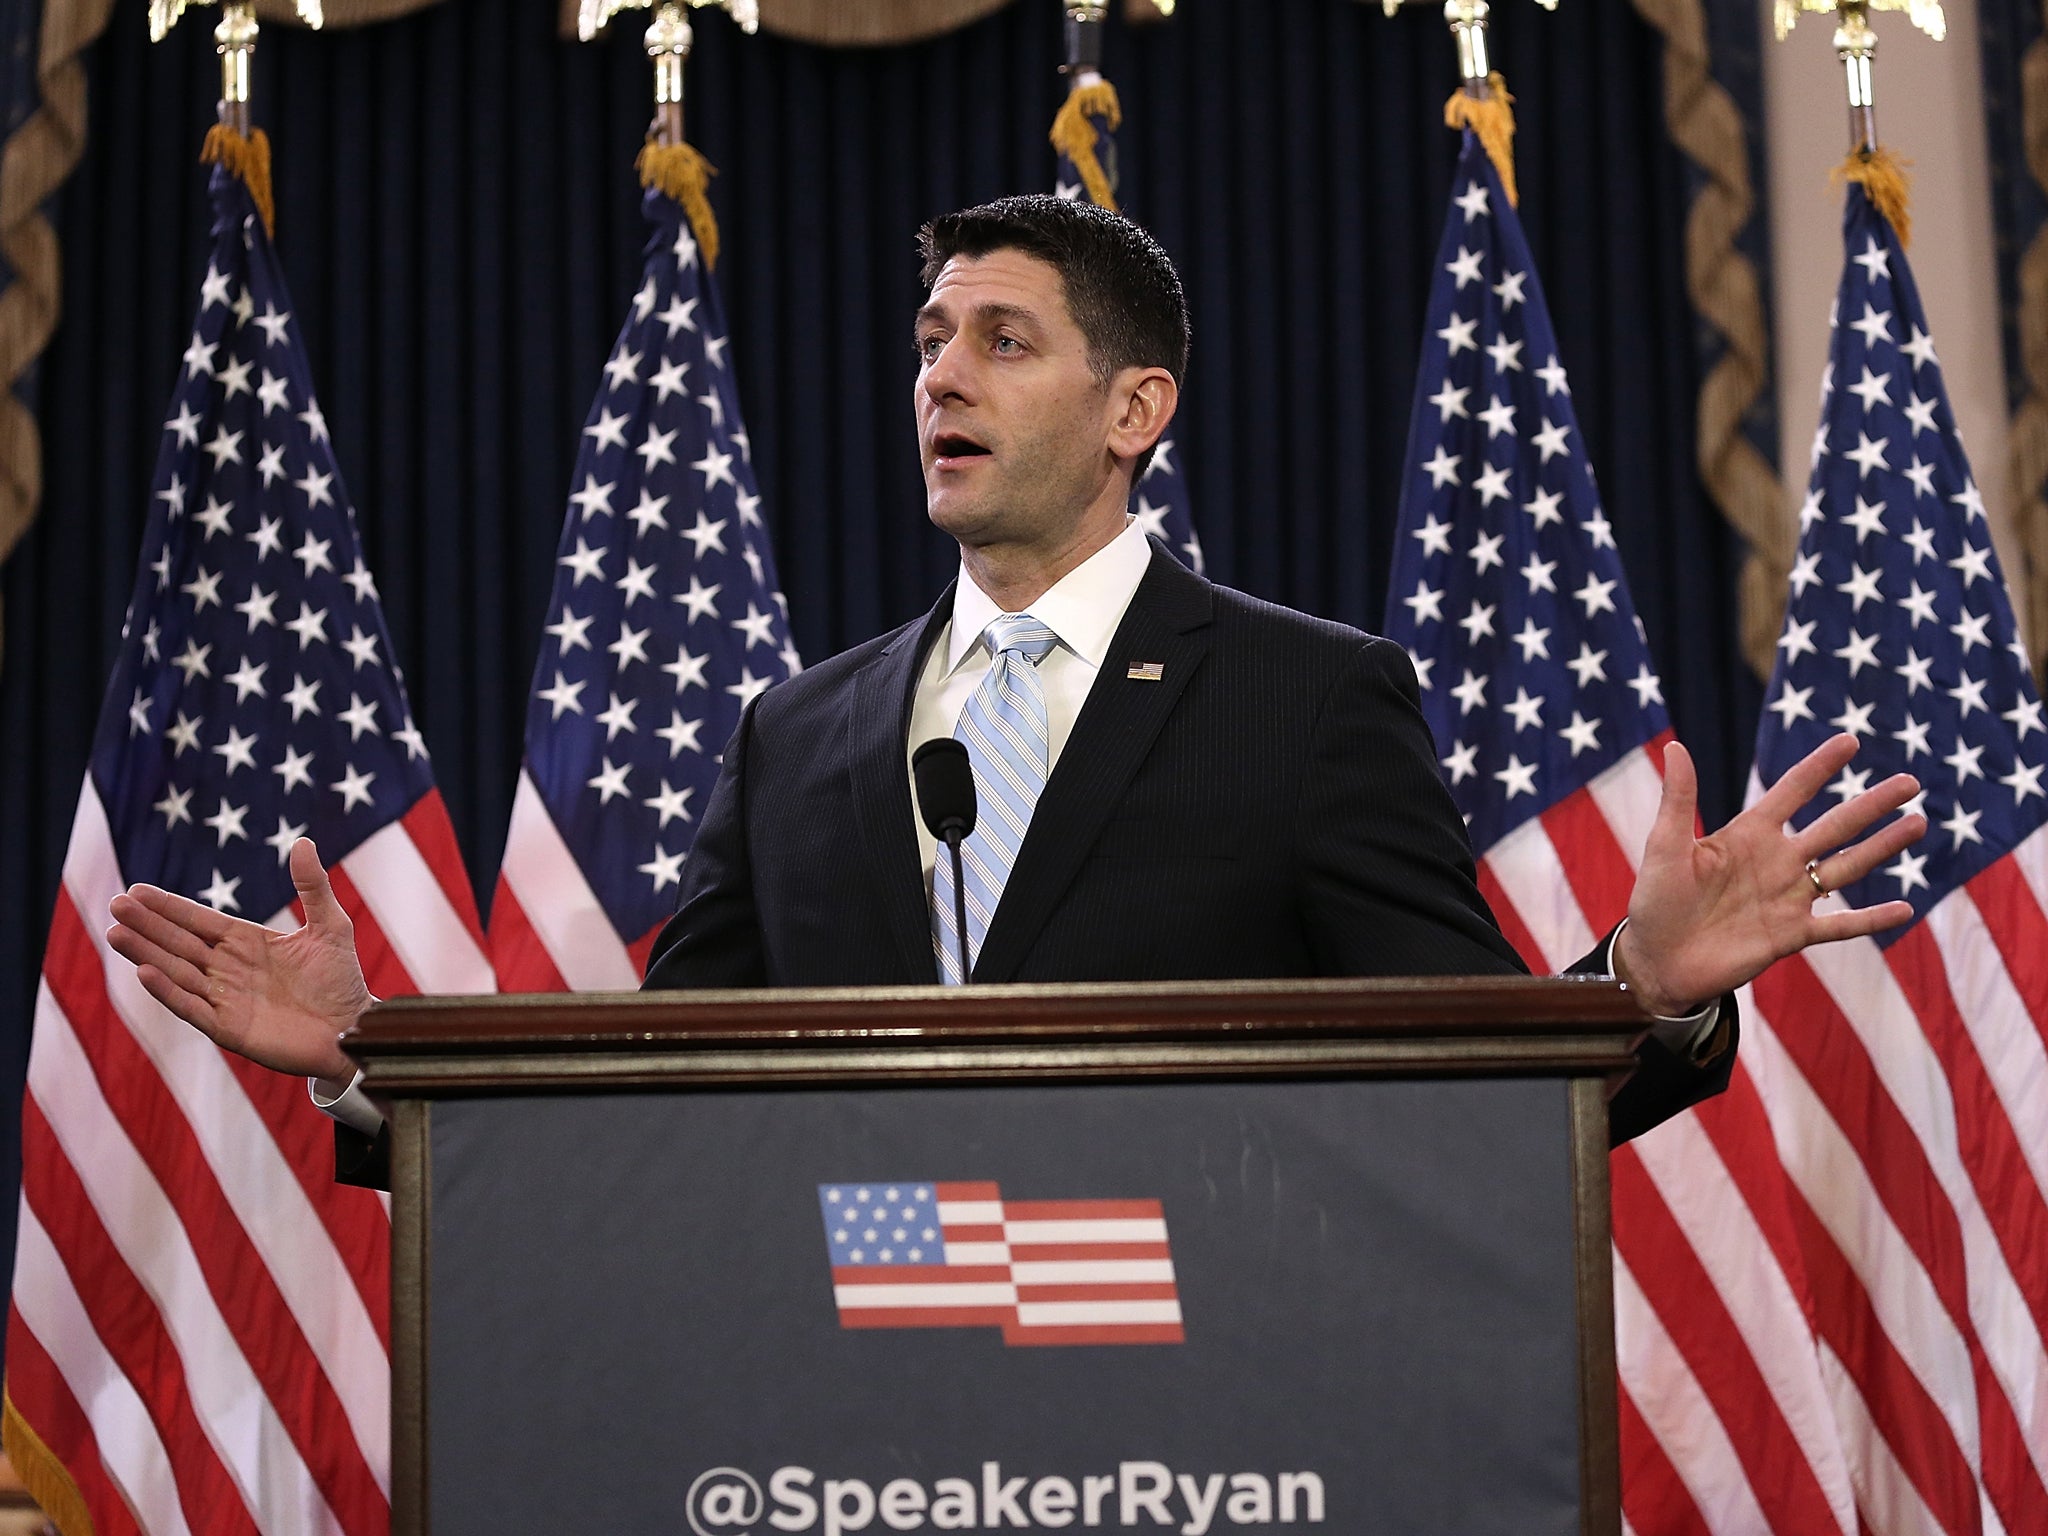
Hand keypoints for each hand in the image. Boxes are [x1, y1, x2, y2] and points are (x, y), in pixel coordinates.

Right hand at [106, 837, 371, 1082]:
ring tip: (116, 933)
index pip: (199, 921)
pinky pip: (192, 1008)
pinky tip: (145, 973)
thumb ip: (312, 887)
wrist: (353, 1029)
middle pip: (180, 943)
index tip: (137, 890)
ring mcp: (225, 999)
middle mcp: (229, 969)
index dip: (169, 907)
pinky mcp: (228, 1028)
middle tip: (116, 904)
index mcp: (247, 943)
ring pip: (177, 972)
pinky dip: (168, 992)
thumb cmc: (341, 979)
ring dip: (147, 954)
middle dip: (148, 925)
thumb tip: (302, 841)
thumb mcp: (330, 926)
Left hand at [1613, 734, 1923, 1016]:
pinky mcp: (1792, 935)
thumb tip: (1676, 746)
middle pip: (1834, 826)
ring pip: (1846, 867)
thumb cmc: (1656, 902)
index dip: (1818, 767)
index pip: (1791, 792)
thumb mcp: (1666, 847)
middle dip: (1871, 804)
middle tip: (1910, 782)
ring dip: (1882, 847)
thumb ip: (1678, 800)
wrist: (1657, 962)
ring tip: (1918, 824)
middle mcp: (1776, 862)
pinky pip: (1840, 926)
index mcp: (1747, 835)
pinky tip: (1905, 908)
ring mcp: (1788, 898)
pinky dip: (1871, 919)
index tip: (1850, 741)